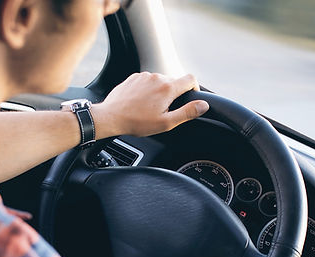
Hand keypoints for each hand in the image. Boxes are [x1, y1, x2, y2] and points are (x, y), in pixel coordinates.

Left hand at [91, 72, 209, 137]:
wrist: (111, 117)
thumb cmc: (137, 122)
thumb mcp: (166, 122)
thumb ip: (187, 113)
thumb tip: (203, 105)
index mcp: (168, 88)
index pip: (191, 79)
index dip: (194, 89)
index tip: (190, 98)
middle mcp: (157, 77)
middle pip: (175, 81)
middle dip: (174, 95)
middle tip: (165, 111)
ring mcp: (144, 76)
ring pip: (160, 81)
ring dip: (160, 93)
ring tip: (150, 109)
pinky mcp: (134, 77)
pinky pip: (147, 81)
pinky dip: (148, 90)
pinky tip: (141, 103)